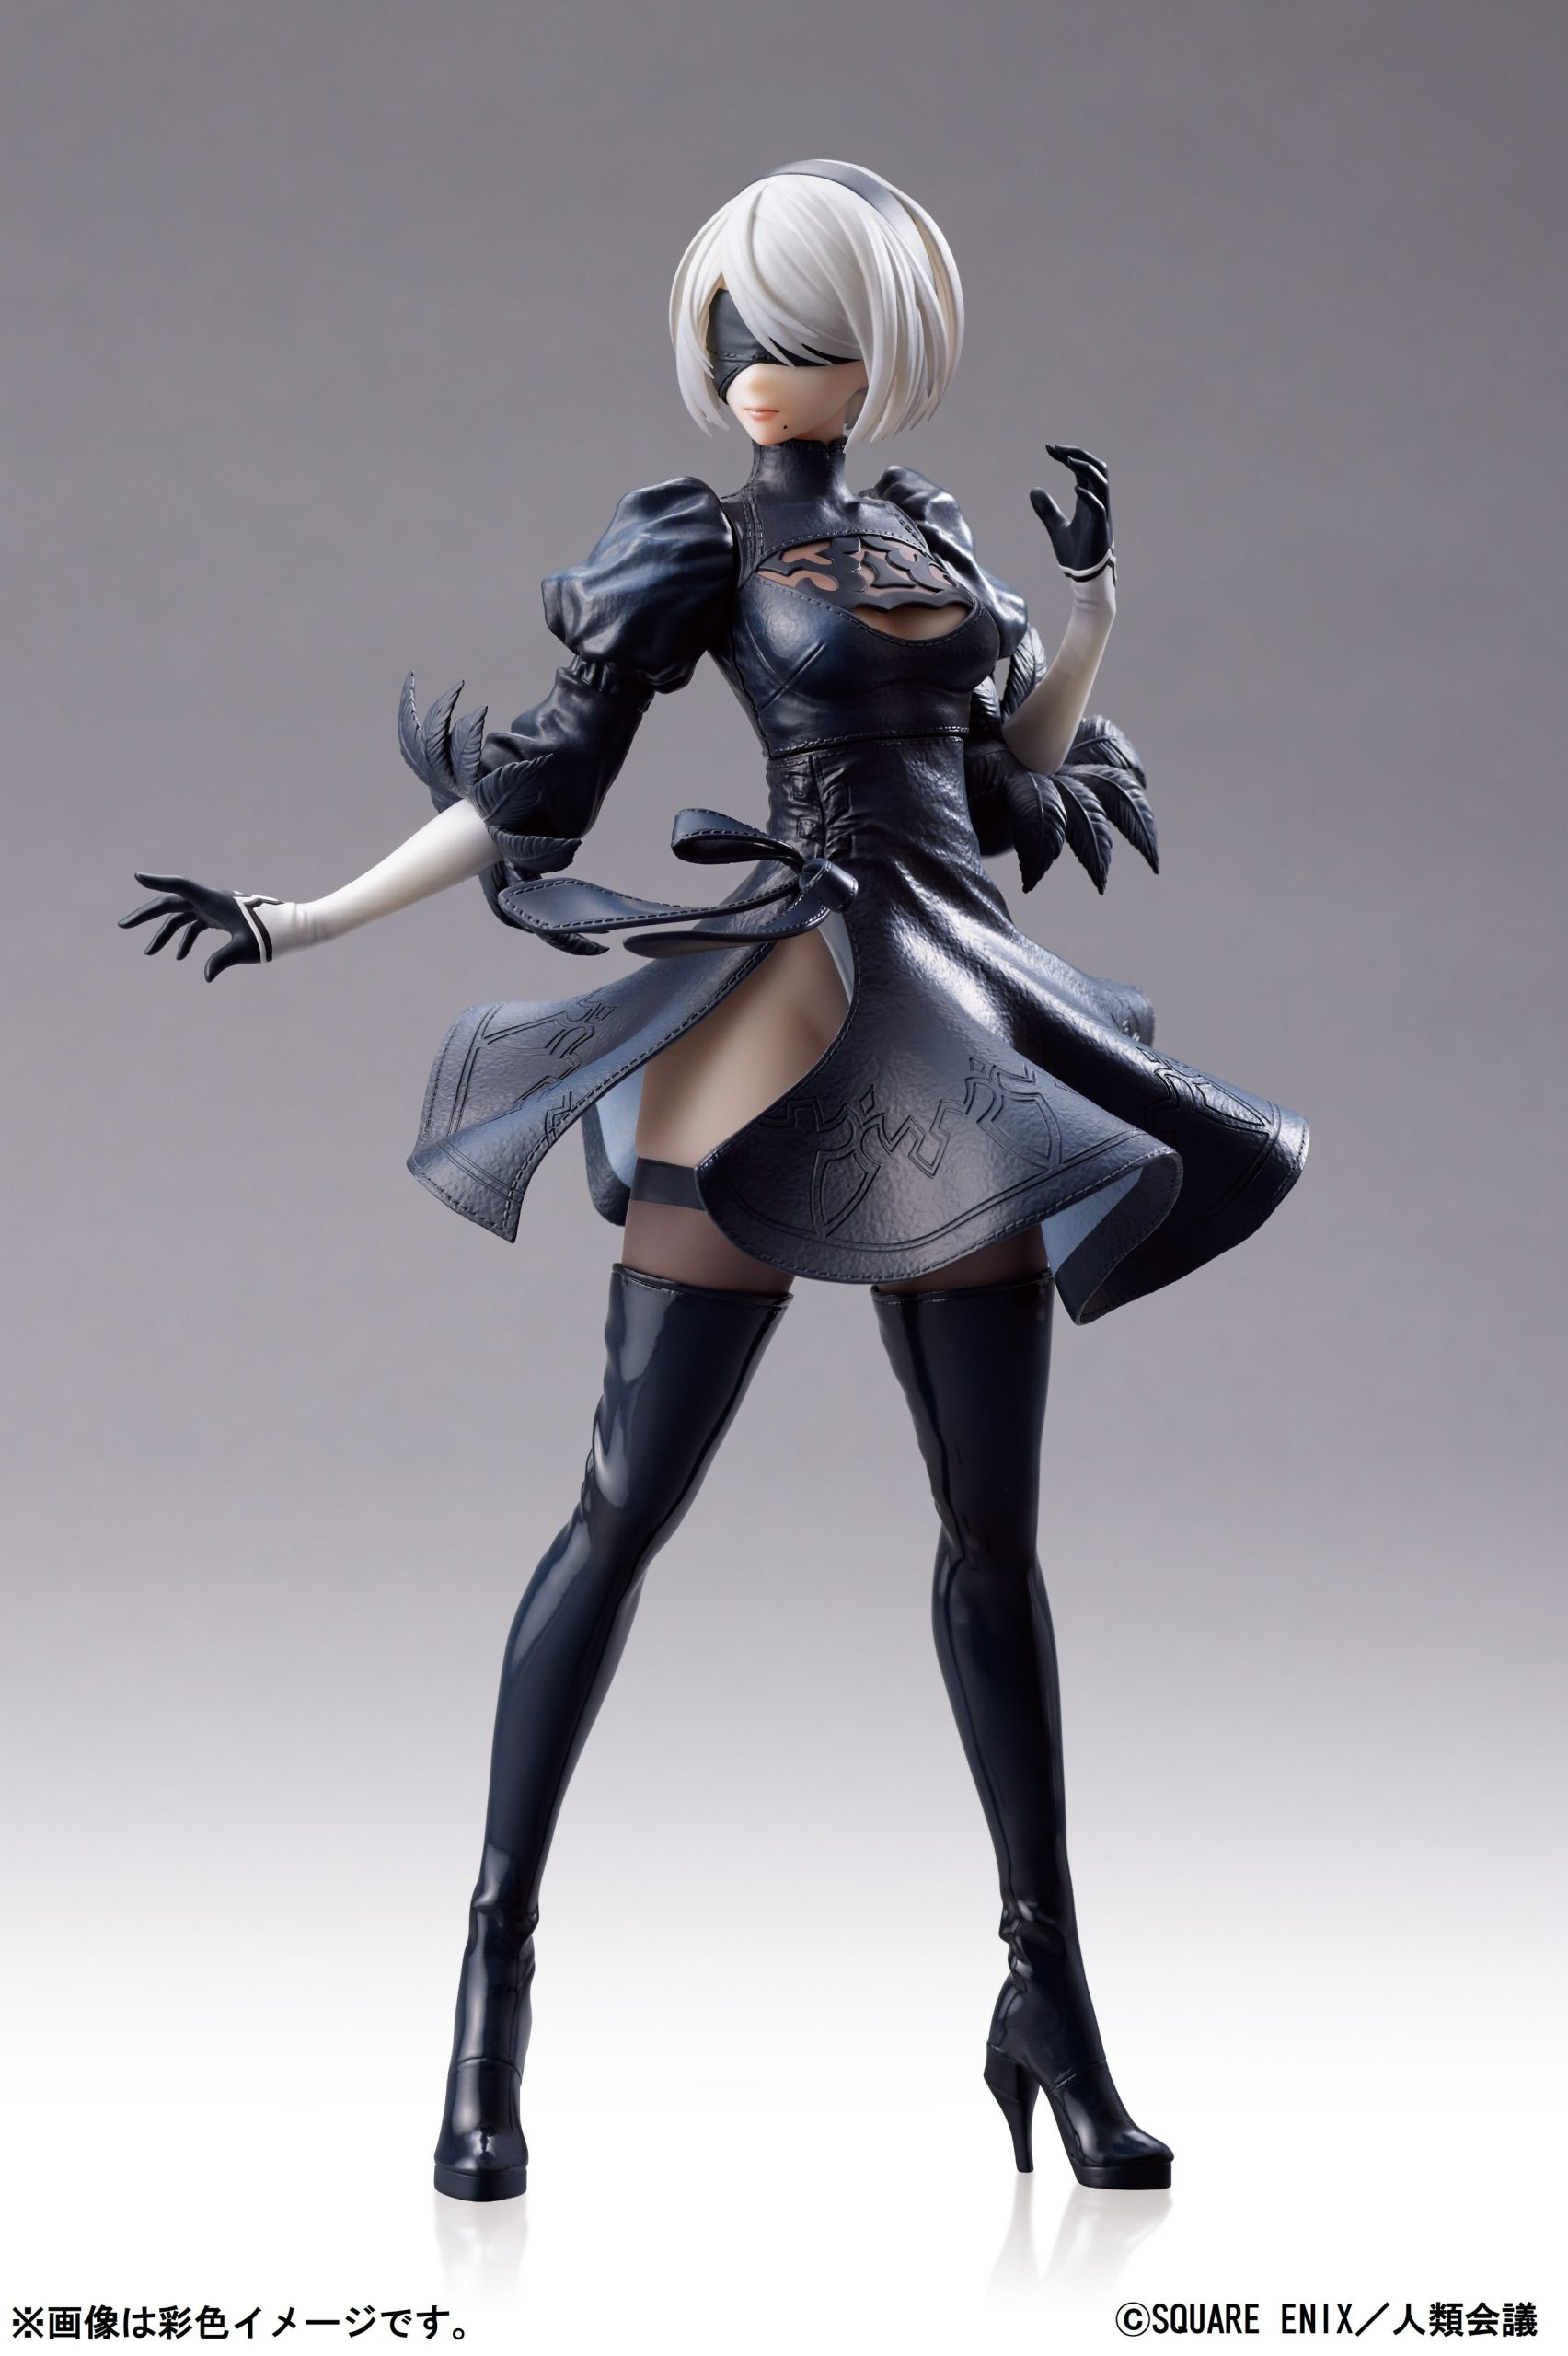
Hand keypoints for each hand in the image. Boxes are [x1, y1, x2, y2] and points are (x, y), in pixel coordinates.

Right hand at [119, 873, 273, 979]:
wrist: (293, 928)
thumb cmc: (273, 935)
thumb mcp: (246, 949)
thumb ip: (222, 959)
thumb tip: (205, 975)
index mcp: (215, 901)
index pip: (181, 887)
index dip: (158, 881)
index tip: (136, 876)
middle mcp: (211, 900)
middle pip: (171, 903)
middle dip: (146, 915)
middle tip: (122, 925)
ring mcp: (214, 908)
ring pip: (181, 916)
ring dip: (165, 933)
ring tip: (149, 953)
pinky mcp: (219, 917)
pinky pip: (196, 925)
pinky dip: (186, 938)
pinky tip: (182, 958)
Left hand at [1030, 446, 1114, 584]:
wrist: (1086, 578)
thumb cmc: (1076, 555)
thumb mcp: (1056, 527)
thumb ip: (1047, 510)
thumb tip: (1034, 490)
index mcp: (1088, 501)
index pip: (1083, 470)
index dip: (1068, 455)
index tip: (1049, 449)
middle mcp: (1098, 503)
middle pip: (1097, 468)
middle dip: (1079, 453)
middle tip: (1057, 448)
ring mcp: (1101, 514)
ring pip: (1101, 482)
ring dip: (1085, 468)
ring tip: (1066, 459)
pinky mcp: (1100, 529)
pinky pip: (1099, 507)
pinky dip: (1088, 496)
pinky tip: (1075, 489)